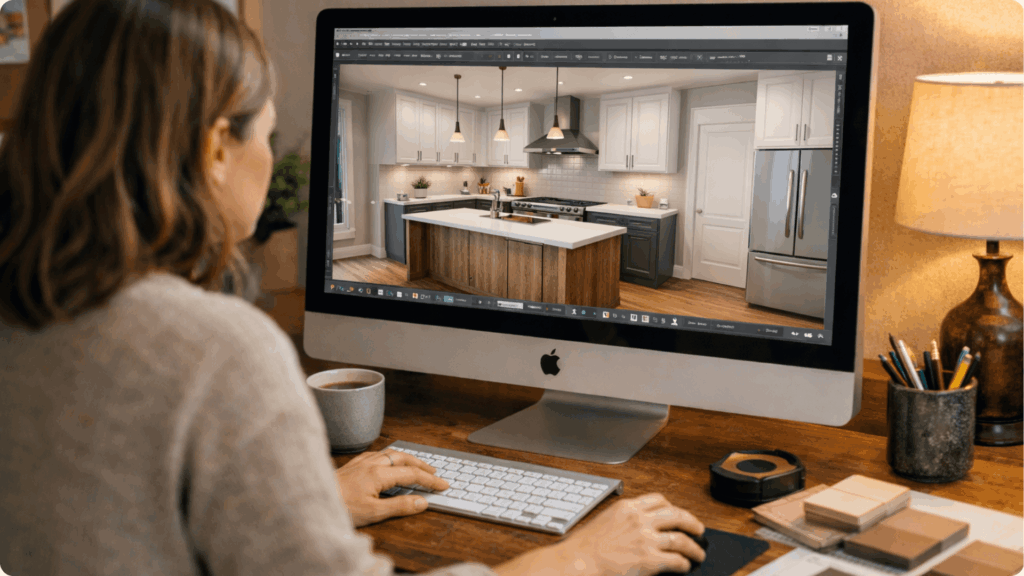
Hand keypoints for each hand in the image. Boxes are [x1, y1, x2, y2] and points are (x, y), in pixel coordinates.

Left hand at [333, 448, 448, 527]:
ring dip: (406, 458)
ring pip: (390, 453)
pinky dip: (388, 456)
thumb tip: (422, 502)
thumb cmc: (339, 507)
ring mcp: (360, 462)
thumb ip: (400, 506)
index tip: (443, 484)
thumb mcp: (374, 512)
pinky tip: (386, 460)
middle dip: (421, 464)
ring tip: (414, 464)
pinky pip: (376, 454)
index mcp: (379, 474)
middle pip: (403, 458)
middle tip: (434, 472)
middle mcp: (371, 463)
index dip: (430, 480)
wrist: (312, 500)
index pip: (412, 474)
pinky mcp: (351, 465)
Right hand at [547, 493, 705, 575]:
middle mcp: (640, 520)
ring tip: (698, 553)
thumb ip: (626, 519)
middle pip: (677, 515)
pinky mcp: (649, 560)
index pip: (659, 500)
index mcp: (628, 507)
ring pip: (681, 539)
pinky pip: (676, 560)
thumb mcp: (606, 520)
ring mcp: (646, 540)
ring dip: (694, 547)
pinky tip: (686, 566)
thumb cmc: (585, 546)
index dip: (673, 507)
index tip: (678, 513)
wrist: (578, 562)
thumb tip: (643, 526)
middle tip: (699, 530)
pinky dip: (685, 563)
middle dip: (692, 523)